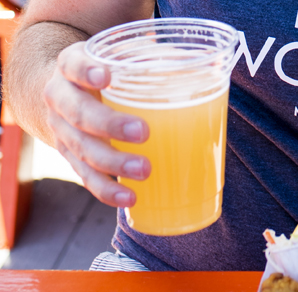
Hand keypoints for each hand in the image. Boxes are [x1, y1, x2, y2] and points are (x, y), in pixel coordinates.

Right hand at [43, 41, 150, 206]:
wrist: (67, 94)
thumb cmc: (110, 74)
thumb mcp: (122, 59)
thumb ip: (155, 60)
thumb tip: (209, 67)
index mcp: (72, 67)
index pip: (73, 65)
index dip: (86, 70)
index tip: (106, 76)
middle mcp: (60, 99)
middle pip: (78, 113)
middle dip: (109, 124)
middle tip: (143, 132)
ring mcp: (62, 131)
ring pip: (82, 150)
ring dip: (114, 163)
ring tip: (144, 170)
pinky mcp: (71, 158)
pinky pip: (86, 176)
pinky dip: (107, 190)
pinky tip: (130, 198)